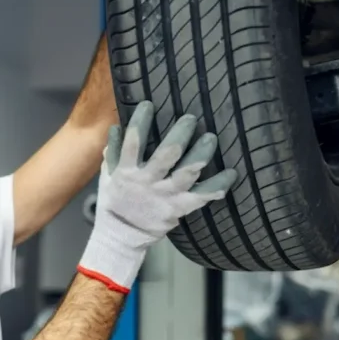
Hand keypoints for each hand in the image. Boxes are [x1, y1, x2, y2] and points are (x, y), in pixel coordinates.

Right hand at [78, 101, 237, 291]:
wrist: (121, 235)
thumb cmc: (115, 199)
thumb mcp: (108, 175)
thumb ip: (113, 152)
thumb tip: (117, 126)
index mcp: (128, 172)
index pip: (133, 143)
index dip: (140, 123)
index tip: (148, 104)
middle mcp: (148, 182)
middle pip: (166, 156)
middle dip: (180, 135)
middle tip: (190, 118)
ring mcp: (165, 196)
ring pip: (187, 174)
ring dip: (200, 155)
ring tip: (210, 139)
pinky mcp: (178, 209)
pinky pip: (201, 197)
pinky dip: (217, 186)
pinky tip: (231, 173)